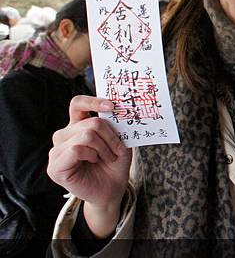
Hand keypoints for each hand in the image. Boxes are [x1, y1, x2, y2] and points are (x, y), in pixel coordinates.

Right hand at [47, 95, 131, 236]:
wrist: (111, 191)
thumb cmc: (114, 166)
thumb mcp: (120, 142)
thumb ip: (115, 126)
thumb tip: (117, 110)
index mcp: (77, 126)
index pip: (77, 104)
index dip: (93, 101)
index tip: (112, 106)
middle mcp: (64, 135)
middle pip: (90, 123)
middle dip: (111, 136)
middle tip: (118, 150)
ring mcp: (57, 150)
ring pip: (85, 135)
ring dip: (104, 148)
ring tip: (107, 158)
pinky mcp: (55, 166)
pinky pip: (76, 149)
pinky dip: (92, 155)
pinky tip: (94, 161)